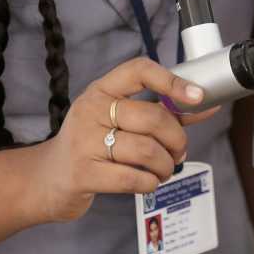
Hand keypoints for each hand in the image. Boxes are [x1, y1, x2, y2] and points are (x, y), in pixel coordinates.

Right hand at [35, 57, 219, 222]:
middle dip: (177, 138)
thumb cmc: (92, 144)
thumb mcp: (119, 120)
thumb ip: (162, 112)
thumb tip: (206, 104)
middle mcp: (91, 110)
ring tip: (165, 169)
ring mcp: (85, 141)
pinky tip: (148, 181)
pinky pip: (133, 177)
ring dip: (166, 165)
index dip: (172, 81)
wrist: (47, 178)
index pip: (139, 70)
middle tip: (179, 152)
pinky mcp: (84, 173)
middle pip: (152, 117)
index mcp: (102, 90)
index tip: (197, 96)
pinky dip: (151, 182)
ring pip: (146, 149)